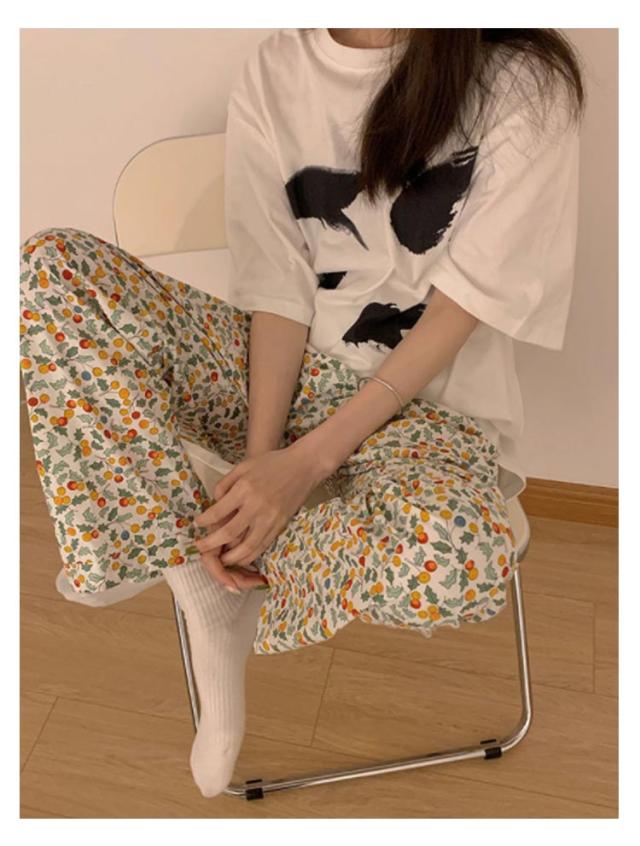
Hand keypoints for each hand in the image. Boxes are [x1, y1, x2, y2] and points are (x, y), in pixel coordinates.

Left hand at [193, 443, 324, 587]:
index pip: (218, 513)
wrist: (303, 466)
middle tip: (201, 547)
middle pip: (228, 533)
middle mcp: (255, 506)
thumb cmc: (272, 463)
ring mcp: (269, 518)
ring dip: (230, 557)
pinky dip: (249, 556)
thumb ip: (225, 484)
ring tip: (220, 558)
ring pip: (246, 547)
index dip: (205, 522)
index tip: (198, 524)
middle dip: (211, 544)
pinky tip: (240, 557)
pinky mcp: (280, 525)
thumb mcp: (243, 466)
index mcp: (244, 489)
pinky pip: (262, 546)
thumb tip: (215, 504)